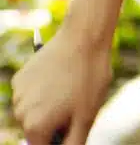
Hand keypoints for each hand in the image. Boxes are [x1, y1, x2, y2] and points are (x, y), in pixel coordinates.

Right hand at [11, 23, 113, 144]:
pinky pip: (30, 94)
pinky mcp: (20, 78)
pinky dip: (42, 91)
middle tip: (77, 104)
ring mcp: (18, 94)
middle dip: (55, 124)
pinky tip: (60, 77)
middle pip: (37, 131)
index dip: (60, 140)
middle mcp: (20, 113)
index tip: (72, 124)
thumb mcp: (87, 117)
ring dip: (48, 107)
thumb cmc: (88, 78)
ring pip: (34, 112)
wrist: (84, 37)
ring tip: (70, 88)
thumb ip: (73, 144)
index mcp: (35, 127)